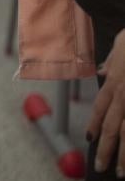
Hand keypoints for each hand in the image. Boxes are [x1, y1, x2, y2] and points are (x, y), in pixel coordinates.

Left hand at [87, 30, 124, 175]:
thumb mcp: (121, 44)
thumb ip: (112, 61)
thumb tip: (102, 70)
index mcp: (116, 81)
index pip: (101, 108)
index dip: (95, 125)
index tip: (90, 140)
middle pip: (115, 127)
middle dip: (108, 149)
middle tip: (102, 167)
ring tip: (122, 172)